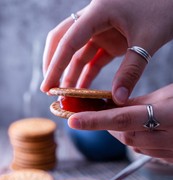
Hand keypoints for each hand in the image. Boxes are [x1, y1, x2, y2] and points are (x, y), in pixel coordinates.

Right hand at [40, 0, 172, 103]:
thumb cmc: (164, 7)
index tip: (47, 86)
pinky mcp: (111, 38)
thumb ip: (132, 70)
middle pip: (64, 41)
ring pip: (78, 52)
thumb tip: (118, 100)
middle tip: (49, 88)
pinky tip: (83, 88)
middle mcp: (95, 18)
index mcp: (99, 11)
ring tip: (66, 94)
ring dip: (71, 72)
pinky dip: (88, 72)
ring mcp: (102, 29)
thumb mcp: (148, 39)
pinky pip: (94, 57)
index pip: (68, 41)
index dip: (55, 65)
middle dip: (54, 65)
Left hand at [67, 83, 172, 161]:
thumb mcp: (168, 95)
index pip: (122, 119)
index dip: (95, 120)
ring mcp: (169, 151)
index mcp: (168, 115)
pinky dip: (133, 139)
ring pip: (131, 144)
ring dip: (119, 132)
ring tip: (116, 118)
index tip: (72, 119)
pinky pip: (143, 151)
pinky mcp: (170, 158)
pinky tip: (137, 129)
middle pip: (123, 135)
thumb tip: (112, 104)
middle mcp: (167, 137)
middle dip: (105, 124)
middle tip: (94, 112)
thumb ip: (140, 102)